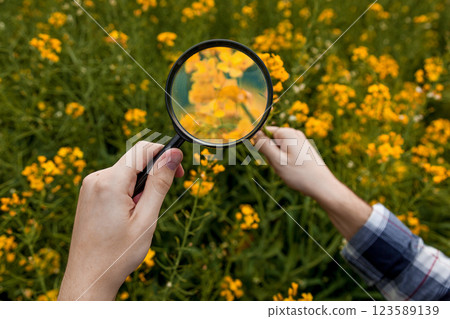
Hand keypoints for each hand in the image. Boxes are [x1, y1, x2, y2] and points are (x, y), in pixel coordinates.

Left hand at [58, 142, 183, 299]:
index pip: (142, 150)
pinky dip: (127, 192)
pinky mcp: (88, 194)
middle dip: (152, 175)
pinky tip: (126, 216)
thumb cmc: (118, 254)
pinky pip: (114, 182)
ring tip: (138, 217)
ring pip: (125, 172)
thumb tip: (174, 154)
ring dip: (139, 187)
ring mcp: (89, 186)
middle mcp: (95, 178)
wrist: (88, 277)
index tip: (180, 171)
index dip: (165, 154)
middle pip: (134, 161)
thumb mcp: (146, 218)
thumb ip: (160, 183)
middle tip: (158, 204)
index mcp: (110, 182)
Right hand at [255, 126, 339, 198]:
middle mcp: (295, 133)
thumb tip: (255, 134)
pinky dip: (286, 162)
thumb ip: (264, 146)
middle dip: (272, 155)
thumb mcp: (277, 161)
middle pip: (272, 142)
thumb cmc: (299, 174)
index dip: (263, 147)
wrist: (322, 185)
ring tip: (288, 170)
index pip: (264, 133)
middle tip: (281, 167)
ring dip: (278, 161)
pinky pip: (286, 154)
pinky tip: (294, 171)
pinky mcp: (302, 149)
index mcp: (288, 133)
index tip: (269, 159)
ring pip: (278, 149)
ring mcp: (300, 141)